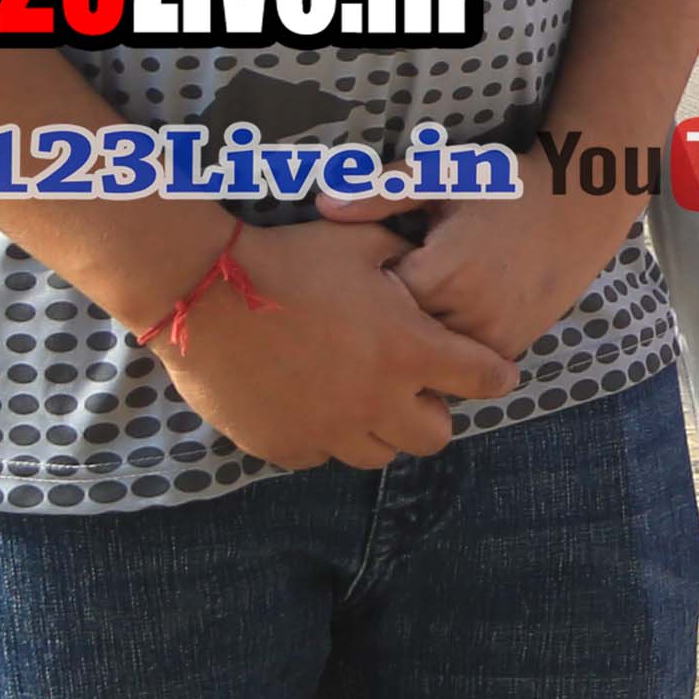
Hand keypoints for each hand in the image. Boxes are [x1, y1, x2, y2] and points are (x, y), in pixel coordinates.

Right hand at [156, 218, 511, 472]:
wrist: (202, 290)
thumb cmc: (287, 259)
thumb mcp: (361, 243)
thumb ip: (404, 259)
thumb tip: (423, 264)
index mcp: (408, 351)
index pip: (484, 380)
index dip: (495, 375)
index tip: (495, 373)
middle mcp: (375, 401)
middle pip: (435, 436)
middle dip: (433, 413)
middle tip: (413, 387)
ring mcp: (327, 429)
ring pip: (378, 455)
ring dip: (380, 429)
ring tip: (361, 396)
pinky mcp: (282, 445)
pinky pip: (320, 455)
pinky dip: (325, 437)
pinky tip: (312, 403)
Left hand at [322, 174, 640, 357]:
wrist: (582, 202)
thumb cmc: (506, 184)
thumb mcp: (443, 176)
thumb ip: (381, 194)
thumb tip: (322, 206)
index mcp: (441, 274)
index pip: (373, 306)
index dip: (359, 293)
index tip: (356, 277)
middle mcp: (468, 315)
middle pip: (399, 339)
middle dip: (382, 324)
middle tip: (375, 301)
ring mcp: (494, 336)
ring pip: (430, 360)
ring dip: (414, 343)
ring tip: (406, 315)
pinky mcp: (514, 344)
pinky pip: (463, 365)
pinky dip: (446, 351)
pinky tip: (442, 322)